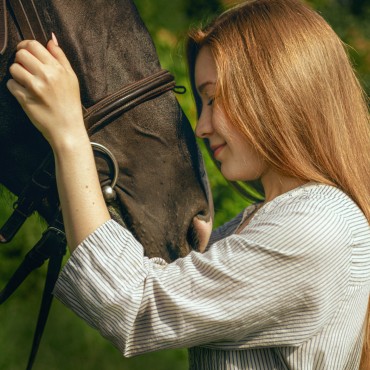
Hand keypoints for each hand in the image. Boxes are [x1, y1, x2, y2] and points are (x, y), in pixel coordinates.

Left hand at [6, 35, 85, 149]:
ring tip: (25, 83)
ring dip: (16, 74)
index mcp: (58, 69)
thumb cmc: (70, 104)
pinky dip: (15, 88)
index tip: (26, 53)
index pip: (34, 45)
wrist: (68, 129)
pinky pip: (11, 85)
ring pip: (14, 68)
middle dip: (20, 60)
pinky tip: (25, 94)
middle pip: (21, 54)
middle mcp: (46, 75)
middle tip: (26, 69)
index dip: (26, 47)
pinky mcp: (25, 99)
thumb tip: (50, 40)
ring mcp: (35, 87)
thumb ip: (61, 58)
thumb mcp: (72, 79)